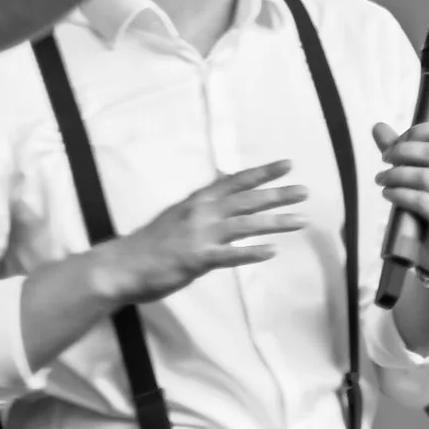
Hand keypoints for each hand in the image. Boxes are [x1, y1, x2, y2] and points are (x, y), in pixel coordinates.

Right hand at [105, 161, 306, 304]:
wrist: (123, 264)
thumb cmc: (151, 243)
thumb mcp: (177, 214)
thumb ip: (201, 205)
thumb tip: (220, 188)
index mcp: (197, 201)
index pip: (235, 181)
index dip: (262, 172)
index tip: (287, 164)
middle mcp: (201, 212)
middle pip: (246, 200)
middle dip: (277, 194)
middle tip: (305, 190)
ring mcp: (200, 235)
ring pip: (245, 225)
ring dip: (275, 222)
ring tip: (301, 220)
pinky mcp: (197, 259)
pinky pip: (230, 255)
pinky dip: (251, 252)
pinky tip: (271, 251)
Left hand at [372, 116, 428, 277]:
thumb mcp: (418, 169)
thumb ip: (400, 148)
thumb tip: (377, 126)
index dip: (419, 130)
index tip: (399, 141)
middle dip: (402, 152)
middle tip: (384, 159)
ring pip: (425, 176)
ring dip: (396, 175)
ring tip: (381, 179)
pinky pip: (422, 200)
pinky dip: (399, 194)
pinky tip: (388, 193)